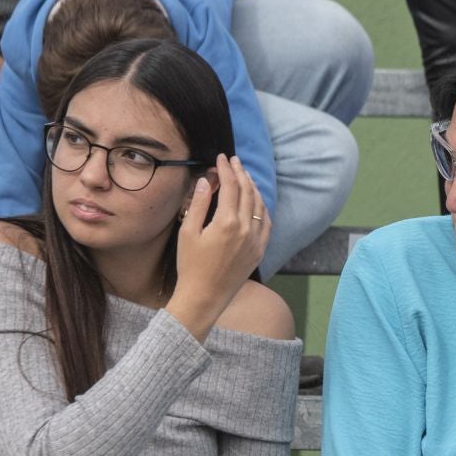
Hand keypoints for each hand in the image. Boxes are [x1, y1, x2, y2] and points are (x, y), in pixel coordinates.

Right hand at [169, 154, 270, 339]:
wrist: (204, 297)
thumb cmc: (190, 266)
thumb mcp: (188, 232)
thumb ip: (199, 204)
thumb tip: (207, 181)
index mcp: (227, 222)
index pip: (230, 185)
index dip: (226, 168)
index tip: (222, 157)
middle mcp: (246, 229)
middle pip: (248, 191)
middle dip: (241, 173)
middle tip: (235, 160)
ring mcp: (256, 240)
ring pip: (260, 205)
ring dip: (253, 188)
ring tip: (246, 176)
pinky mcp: (259, 251)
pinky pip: (266, 224)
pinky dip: (263, 208)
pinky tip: (257, 202)